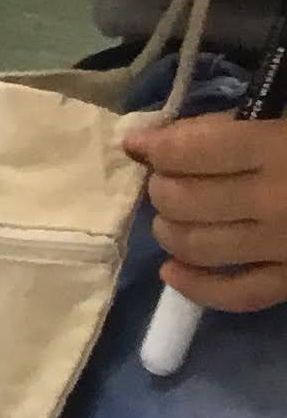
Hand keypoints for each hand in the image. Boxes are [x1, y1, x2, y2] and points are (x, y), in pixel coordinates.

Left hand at [127, 107, 286, 313]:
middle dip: (161, 186)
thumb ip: (244, 123)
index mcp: (281, 148)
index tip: (143, 143)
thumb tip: (167, 138)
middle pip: (182, 199)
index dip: (155, 146)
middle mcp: (278, 201)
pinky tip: (174, 272)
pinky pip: (236, 294)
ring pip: (196, 246)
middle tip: (165, 178)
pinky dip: (194, 287)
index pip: (190, 150)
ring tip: (172, 214)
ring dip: (168, 229)